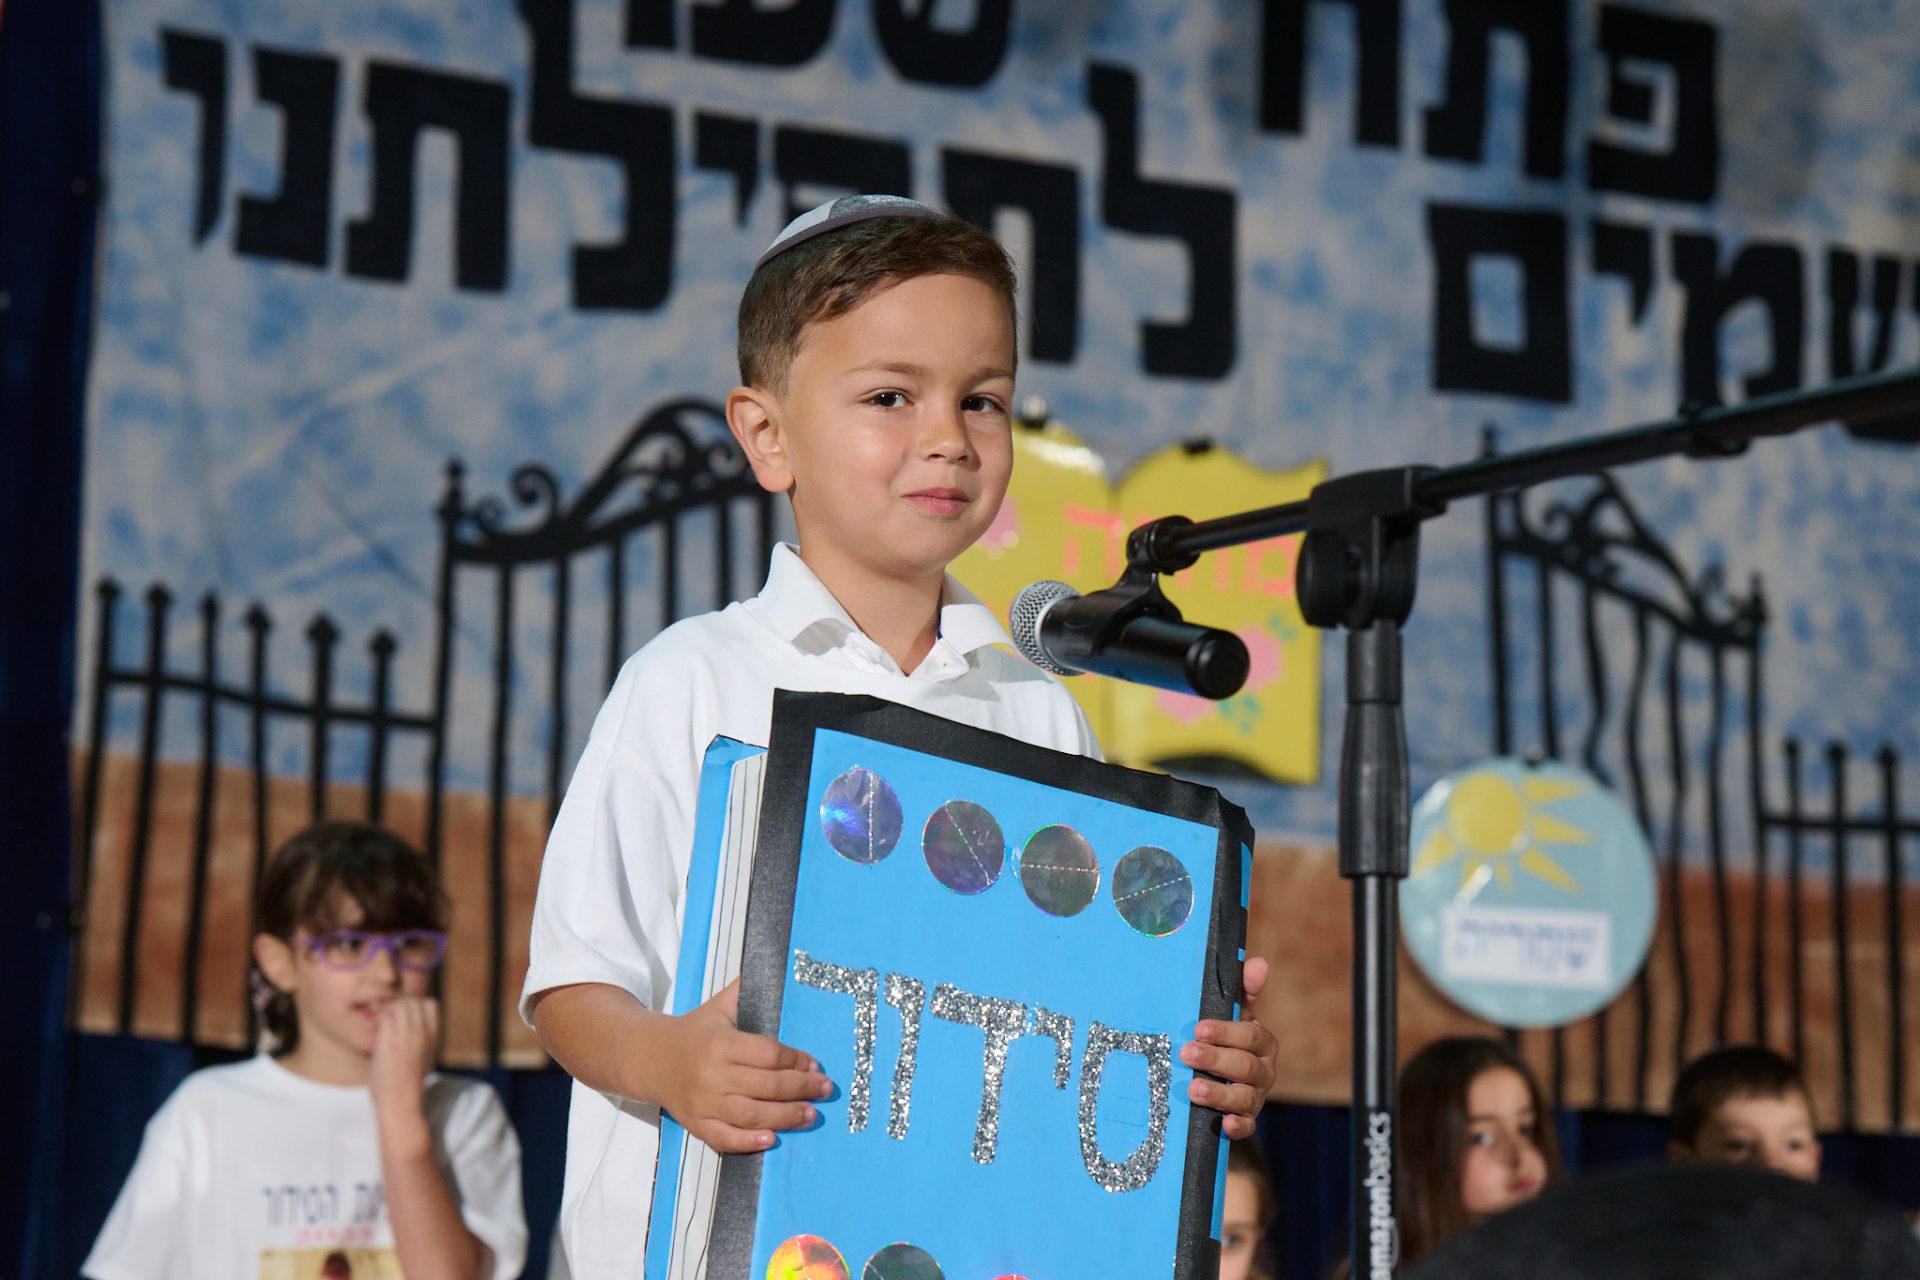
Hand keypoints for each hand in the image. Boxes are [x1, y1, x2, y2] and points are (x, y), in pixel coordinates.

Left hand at [369, 994, 440, 1117]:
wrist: (401, 1103)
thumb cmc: (408, 1085)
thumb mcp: (423, 1059)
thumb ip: (420, 1041)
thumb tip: (409, 1030)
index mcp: (433, 1037)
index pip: (430, 1004)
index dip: (415, 1004)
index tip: (403, 1015)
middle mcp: (423, 1033)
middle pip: (413, 1000)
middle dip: (398, 1003)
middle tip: (386, 1016)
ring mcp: (408, 1036)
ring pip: (399, 1004)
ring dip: (387, 1008)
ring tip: (380, 1021)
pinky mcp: (391, 1042)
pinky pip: (385, 1014)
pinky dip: (378, 1016)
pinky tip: (374, 1028)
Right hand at [659, 980, 832, 1153]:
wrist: (649, 1058)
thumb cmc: (694, 1031)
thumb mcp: (720, 1005)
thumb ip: (747, 989)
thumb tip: (781, 964)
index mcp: (720, 1043)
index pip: (767, 1054)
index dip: (796, 1060)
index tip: (815, 1064)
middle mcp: (711, 1075)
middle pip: (766, 1086)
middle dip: (801, 1089)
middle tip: (825, 1090)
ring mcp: (703, 1103)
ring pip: (751, 1115)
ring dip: (786, 1117)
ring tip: (810, 1114)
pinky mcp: (696, 1124)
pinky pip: (724, 1139)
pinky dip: (749, 1142)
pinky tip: (772, 1140)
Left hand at [1182, 956, 1277, 1139]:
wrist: (1223, 1076)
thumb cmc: (1225, 1037)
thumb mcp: (1233, 1014)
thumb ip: (1243, 990)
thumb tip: (1258, 963)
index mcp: (1262, 1042)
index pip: (1250, 1036)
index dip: (1225, 1032)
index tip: (1199, 1028)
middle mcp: (1264, 1070)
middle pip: (1245, 1067)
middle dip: (1215, 1060)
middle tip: (1186, 1053)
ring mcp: (1256, 1097)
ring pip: (1245, 1098)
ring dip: (1219, 1094)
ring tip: (1193, 1090)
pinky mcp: (1246, 1120)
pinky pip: (1247, 1127)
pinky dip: (1237, 1127)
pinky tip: (1222, 1124)